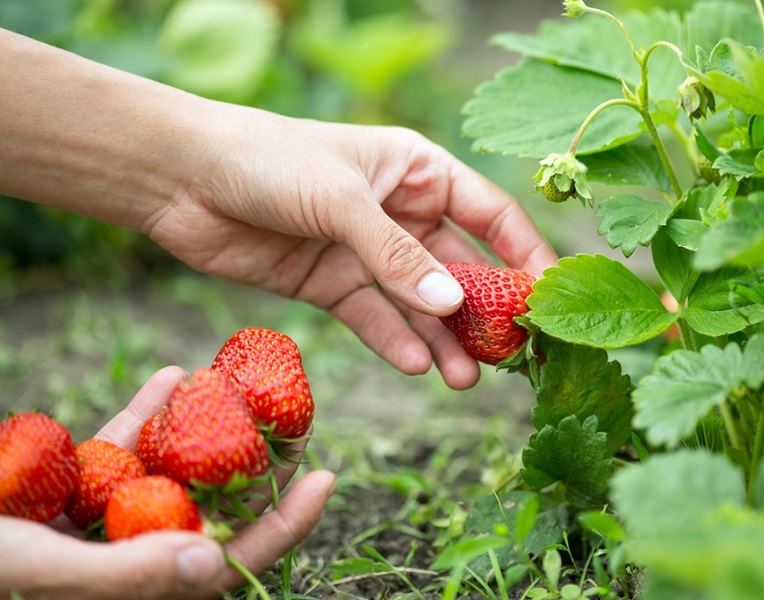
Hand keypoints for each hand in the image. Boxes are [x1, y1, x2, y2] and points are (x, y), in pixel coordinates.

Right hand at [0, 367, 334, 599]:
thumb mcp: (46, 571)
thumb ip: (130, 575)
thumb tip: (213, 568)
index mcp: (142, 586)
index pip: (231, 562)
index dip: (285, 525)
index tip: (326, 476)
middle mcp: (133, 550)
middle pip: (214, 507)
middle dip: (256, 464)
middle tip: (295, 416)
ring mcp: (105, 514)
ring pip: (173, 468)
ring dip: (207, 428)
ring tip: (242, 386)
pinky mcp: (73, 482)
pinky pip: (121, 445)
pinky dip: (145, 412)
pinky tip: (172, 374)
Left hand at [144, 114, 556, 389]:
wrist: (183, 179)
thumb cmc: (269, 161)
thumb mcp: (342, 200)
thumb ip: (396, 255)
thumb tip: (451, 305)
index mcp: (418, 171)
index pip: (491, 215)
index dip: (523, 255)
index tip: (546, 298)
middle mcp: (401, 212)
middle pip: (459, 267)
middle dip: (481, 312)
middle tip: (507, 357)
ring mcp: (366, 252)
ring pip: (418, 302)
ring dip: (442, 339)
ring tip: (464, 379)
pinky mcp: (332, 284)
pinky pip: (374, 318)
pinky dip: (395, 341)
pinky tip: (418, 366)